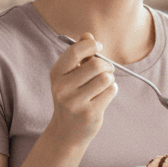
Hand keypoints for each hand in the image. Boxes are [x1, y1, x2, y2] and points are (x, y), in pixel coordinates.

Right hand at [46, 32, 117, 146]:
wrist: (66, 132)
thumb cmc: (71, 98)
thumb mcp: (69, 76)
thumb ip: (79, 55)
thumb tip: (87, 34)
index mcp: (56, 74)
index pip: (76, 51)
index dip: (91, 45)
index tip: (98, 47)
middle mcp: (62, 88)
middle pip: (96, 65)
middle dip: (107, 65)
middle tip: (107, 70)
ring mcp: (75, 102)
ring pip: (106, 78)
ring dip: (109, 80)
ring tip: (103, 85)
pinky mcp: (89, 113)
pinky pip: (111, 91)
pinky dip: (111, 91)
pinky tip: (103, 96)